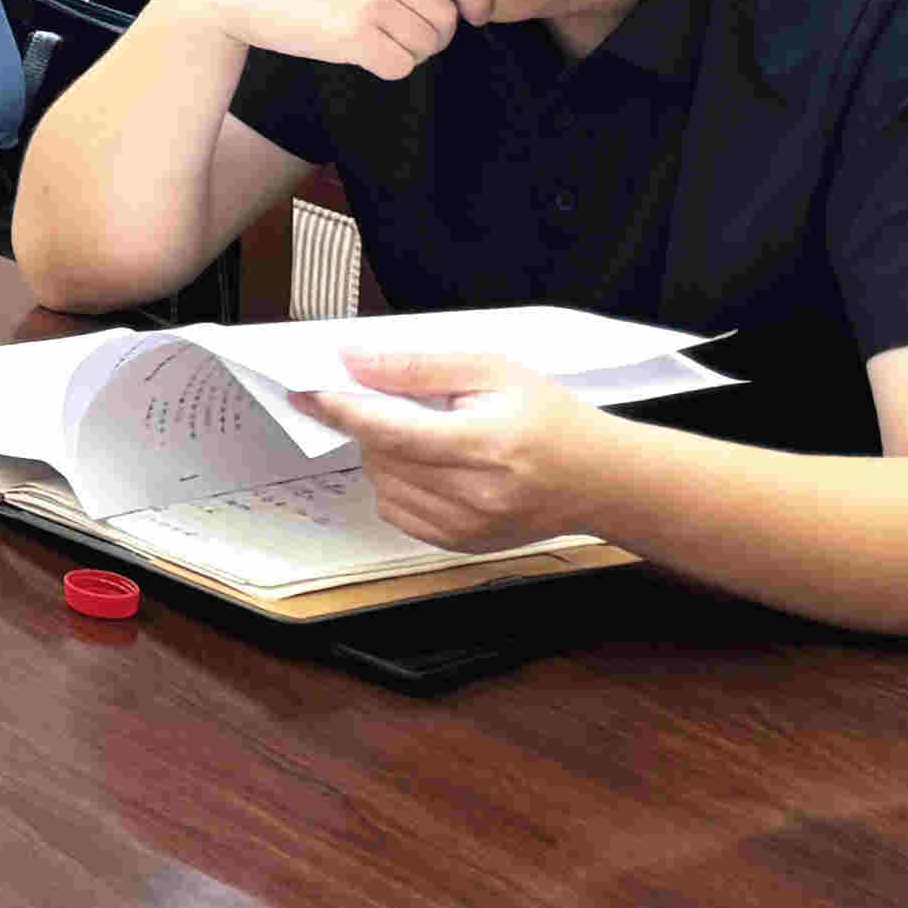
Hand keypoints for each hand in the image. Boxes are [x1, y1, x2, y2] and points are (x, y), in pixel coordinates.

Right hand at [191, 0, 492, 78]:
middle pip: (447, 16)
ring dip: (408, 52)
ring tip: (373, 39)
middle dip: (432, 34)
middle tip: (399, 33)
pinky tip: (360, 53)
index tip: (475, 15)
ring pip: (428, 44)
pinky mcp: (350, 33)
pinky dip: (386, 68)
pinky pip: (401, 65)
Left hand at [297, 353, 610, 551]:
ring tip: (428, 436)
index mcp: (486, 446)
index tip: (305, 392)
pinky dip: (397, 484)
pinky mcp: (462, 545)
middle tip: (401, 405)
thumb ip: (419, 367)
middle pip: (382, 457)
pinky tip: (431, 465)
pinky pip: (397, 512)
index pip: (390, 430)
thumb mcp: (493, 372)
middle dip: (373, 425)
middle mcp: (475, 494)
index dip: (341, 409)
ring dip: (384, 455)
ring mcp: (468, 527)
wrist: (601, 479)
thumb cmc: (553, 419)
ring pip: (382, 485)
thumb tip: (355, 362)